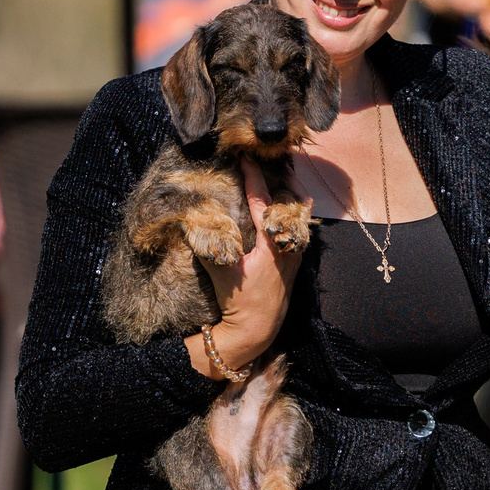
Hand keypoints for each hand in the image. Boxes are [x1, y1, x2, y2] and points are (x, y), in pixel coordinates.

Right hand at [190, 162, 304, 379]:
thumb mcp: (220, 273)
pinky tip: (285, 204)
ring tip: (283, 175)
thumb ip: (209, 247)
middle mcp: (289, 246)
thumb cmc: (238, 301)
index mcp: (271, 245)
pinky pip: (298, 227)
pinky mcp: (295, 260)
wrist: (256, 329)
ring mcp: (295, 253)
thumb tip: (190, 221)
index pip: (263, 203)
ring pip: (299, 215)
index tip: (246, 160)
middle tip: (278, 159)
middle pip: (294, 204)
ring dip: (290, 194)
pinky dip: (291, 211)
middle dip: (286, 180)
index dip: (254, 179)